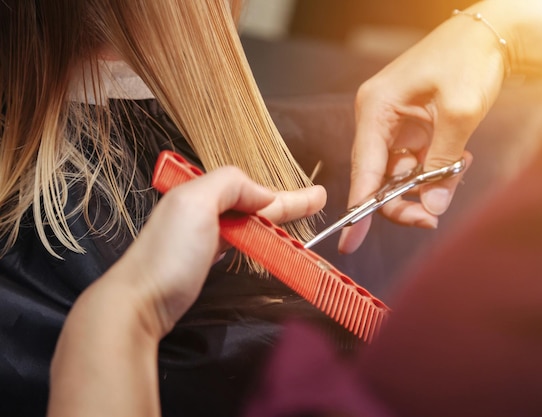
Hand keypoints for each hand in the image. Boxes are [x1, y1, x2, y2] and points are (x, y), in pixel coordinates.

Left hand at [107, 166, 325, 336]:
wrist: (137, 303)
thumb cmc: (168, 254)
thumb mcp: (195, 203)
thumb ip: (229, 184)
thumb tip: (263, 194)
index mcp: (198, 191)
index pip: (251, 188)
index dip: (284, 194)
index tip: (315, 197)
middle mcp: (199, 210)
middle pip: (252, 204)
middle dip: (284, 203)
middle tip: (316, 202)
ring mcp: (200, 236)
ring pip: (246, 222)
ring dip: (273, 219)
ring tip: (297, 218)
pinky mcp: (201, 260)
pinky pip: (237, 240)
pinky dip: (256, 236)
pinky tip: (263, 236)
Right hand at [339, 6, 505, 252]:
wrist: (489, 34)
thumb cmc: (468, 59)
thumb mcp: (459, 112)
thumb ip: (443, 164)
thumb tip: (432, 208)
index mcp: (376, 108)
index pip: (363, 169)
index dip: (358, 209)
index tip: (350, 241)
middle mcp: (378, 119)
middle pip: (379, 178)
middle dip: (403, 201)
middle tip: (431, 218)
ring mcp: (394, 124)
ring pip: (399, 175)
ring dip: (426, 185)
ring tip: (459, 170)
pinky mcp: (411, 128)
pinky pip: (415, 163)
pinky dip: (435, 171)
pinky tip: (460, 159)